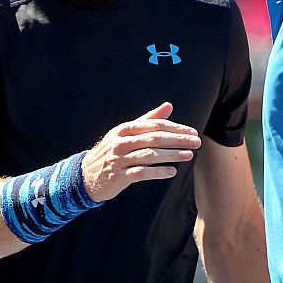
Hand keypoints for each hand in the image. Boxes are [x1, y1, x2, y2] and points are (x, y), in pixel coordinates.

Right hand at [81, 102, 200, 201]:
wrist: (86, 175)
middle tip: (196, 142)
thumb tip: (169, 106)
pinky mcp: (118, 177)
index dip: (175, 128)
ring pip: (149, 156)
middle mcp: (121, 142)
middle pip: (154, 139)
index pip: (154, 125)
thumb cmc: (112, 152)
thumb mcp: (126, 133)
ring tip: (189, 155)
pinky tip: (172, 172)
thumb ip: (148, 120)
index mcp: (124, 129)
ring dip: (171, 155)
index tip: (192, 132)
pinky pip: (141, 174)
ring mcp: (119, 160)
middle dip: (178, 140)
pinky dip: (157, 172)